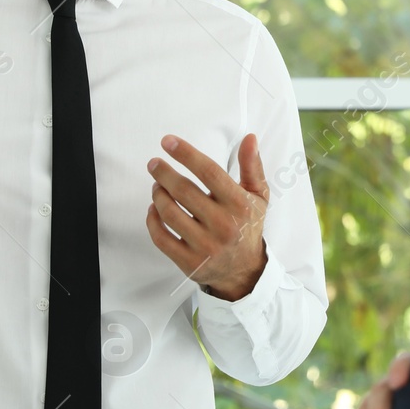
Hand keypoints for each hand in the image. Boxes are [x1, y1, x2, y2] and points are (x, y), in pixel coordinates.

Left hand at [146, 133, 269, 299]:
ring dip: (157, 194)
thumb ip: (252, 166)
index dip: (186, 154)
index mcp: (239, 205)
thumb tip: (249, 138)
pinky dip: (152, 220)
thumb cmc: (248, 226)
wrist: (245, 270)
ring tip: (156, 185)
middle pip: (183, 191)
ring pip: (169, 213)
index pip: (208, 172)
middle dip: (163, 173)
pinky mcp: (189, 262)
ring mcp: (205, 246)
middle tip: (154, 164)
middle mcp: (223, 225)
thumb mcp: (258, 196)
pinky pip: (161, 237)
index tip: (168, 142)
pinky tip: (154, 208)